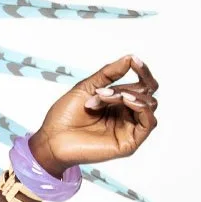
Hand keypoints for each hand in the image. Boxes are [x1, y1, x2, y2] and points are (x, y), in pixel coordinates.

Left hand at [29, 55, 158, 170]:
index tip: (135, 61)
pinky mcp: (129, 144)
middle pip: (146, 94)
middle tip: (99, 93)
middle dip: (124, 88)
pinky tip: (126, 101)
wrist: (51, 138)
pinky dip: (140, 107)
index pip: (143, 86)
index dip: (143, 72)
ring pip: (149, 105)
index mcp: (118, 103)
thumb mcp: (88, 86)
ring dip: (128, 95)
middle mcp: (126, 116)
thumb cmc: (65, 116)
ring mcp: (128, 130)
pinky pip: (149, 122)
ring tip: (102, 98)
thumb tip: (131, 58)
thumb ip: (110, 73)